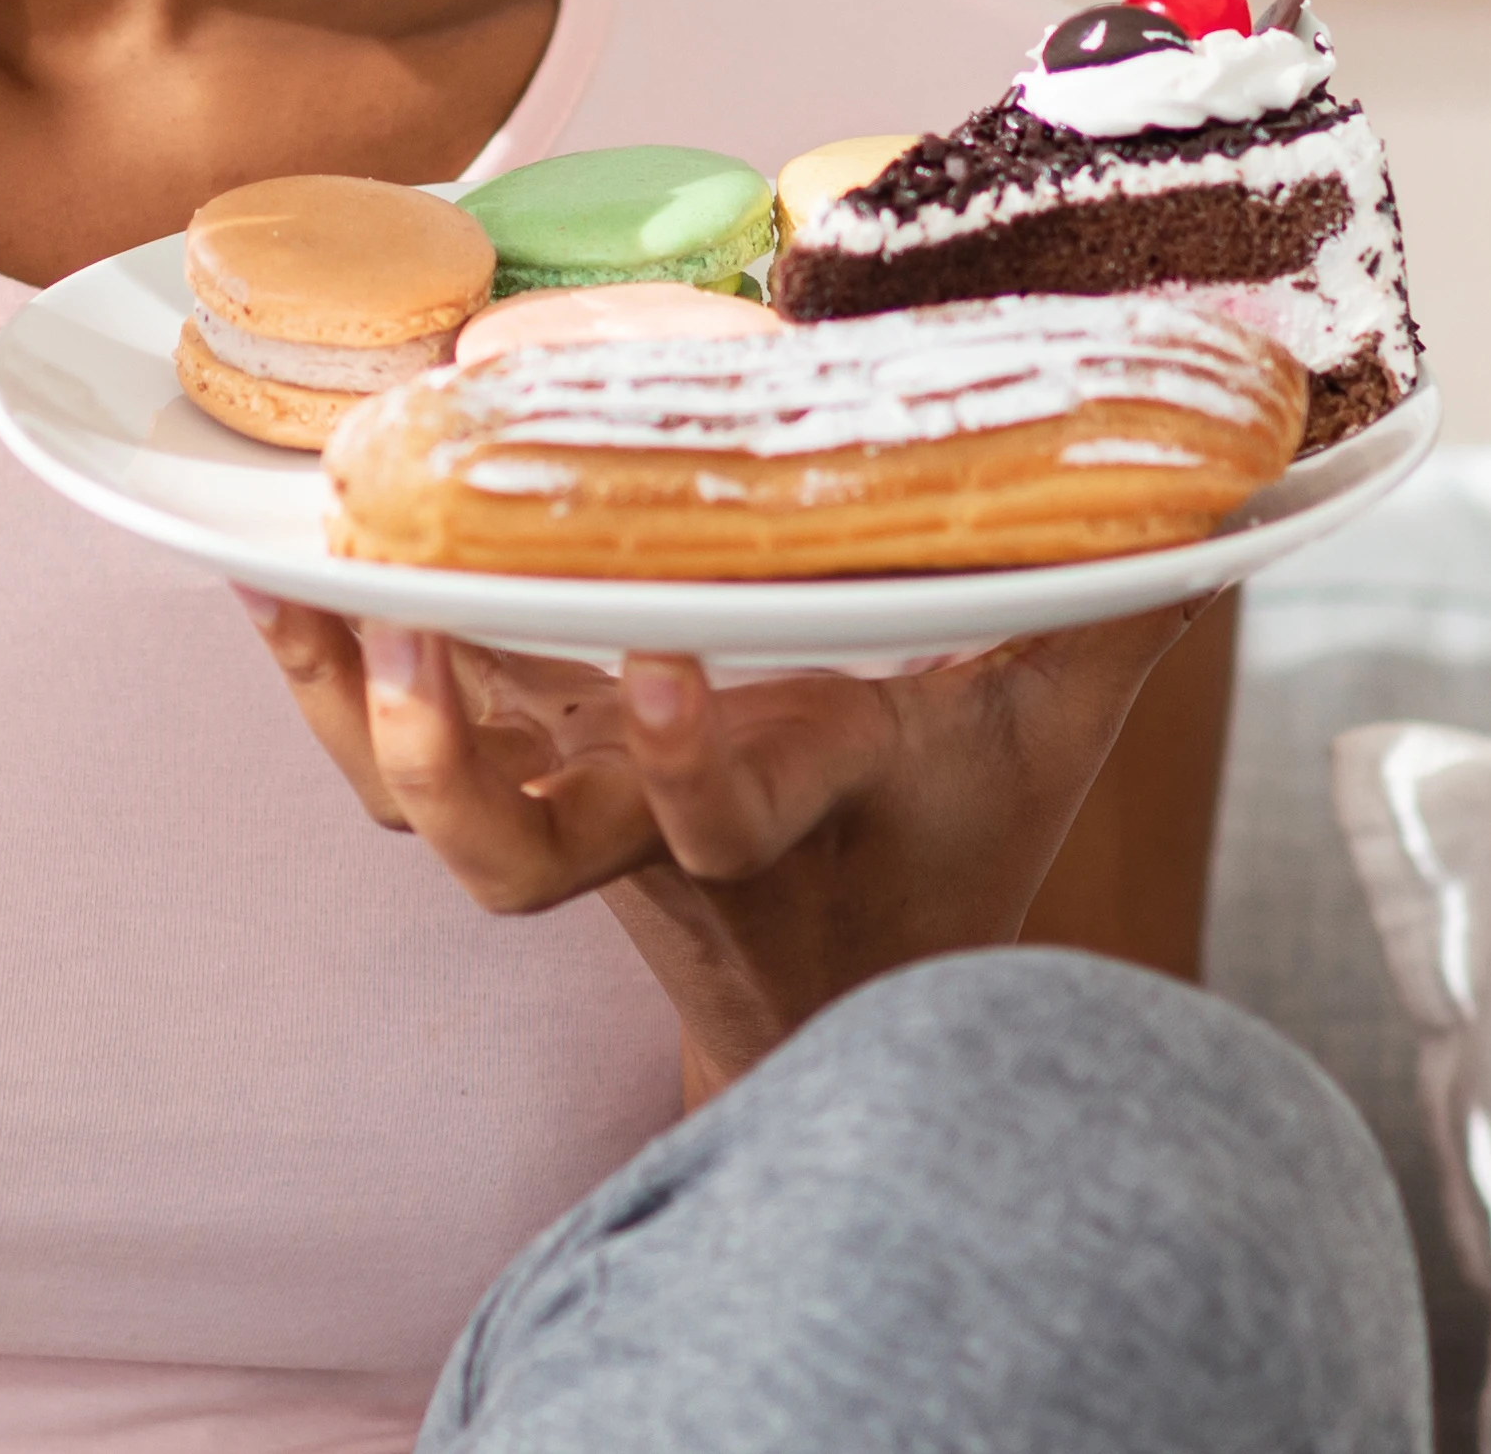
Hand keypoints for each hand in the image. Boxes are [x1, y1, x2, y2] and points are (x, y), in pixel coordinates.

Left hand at [243, 595, 1205, 1102]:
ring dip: (358, 715)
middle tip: (416, 634)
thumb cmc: (947, 847)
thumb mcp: (1042, 737)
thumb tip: (1222, 491)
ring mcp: (572, 815)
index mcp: (786, 817)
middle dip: (455, 770)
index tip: (666, 663)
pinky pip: (391, 748)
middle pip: (519, 858)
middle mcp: (652, 834)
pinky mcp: (522, 772)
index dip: (689, 759)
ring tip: (303, 588)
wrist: (849, 1000)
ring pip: (429, 819)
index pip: (723, 816)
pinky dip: (325, 673)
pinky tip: (268, 571)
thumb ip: (1113, 613)